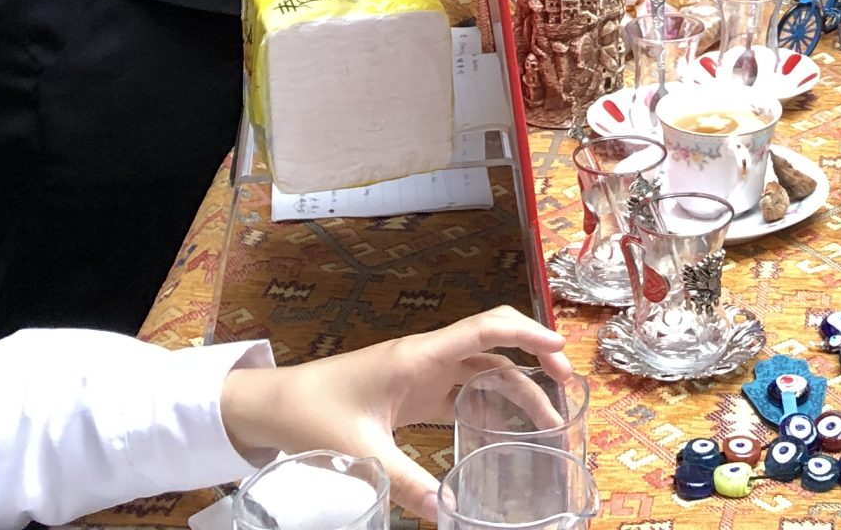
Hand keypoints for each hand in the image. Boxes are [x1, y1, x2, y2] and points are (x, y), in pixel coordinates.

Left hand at [219, 306, 569, 521]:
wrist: (273, 405)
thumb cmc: (312, 413)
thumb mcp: (363, 453)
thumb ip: (408, 483)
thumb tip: (447, 515)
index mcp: (419, 357)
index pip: (485, 330)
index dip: (527, 335)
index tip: (561, 351)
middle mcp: (427, 358)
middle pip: (494, 348)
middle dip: (535, 361)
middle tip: (568, 391)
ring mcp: (421, 374)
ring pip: (482, 371)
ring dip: (517, 386)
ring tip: (549, 419)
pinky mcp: (412, 393)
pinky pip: (462, 391)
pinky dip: (489, 403)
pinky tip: (504, 428)